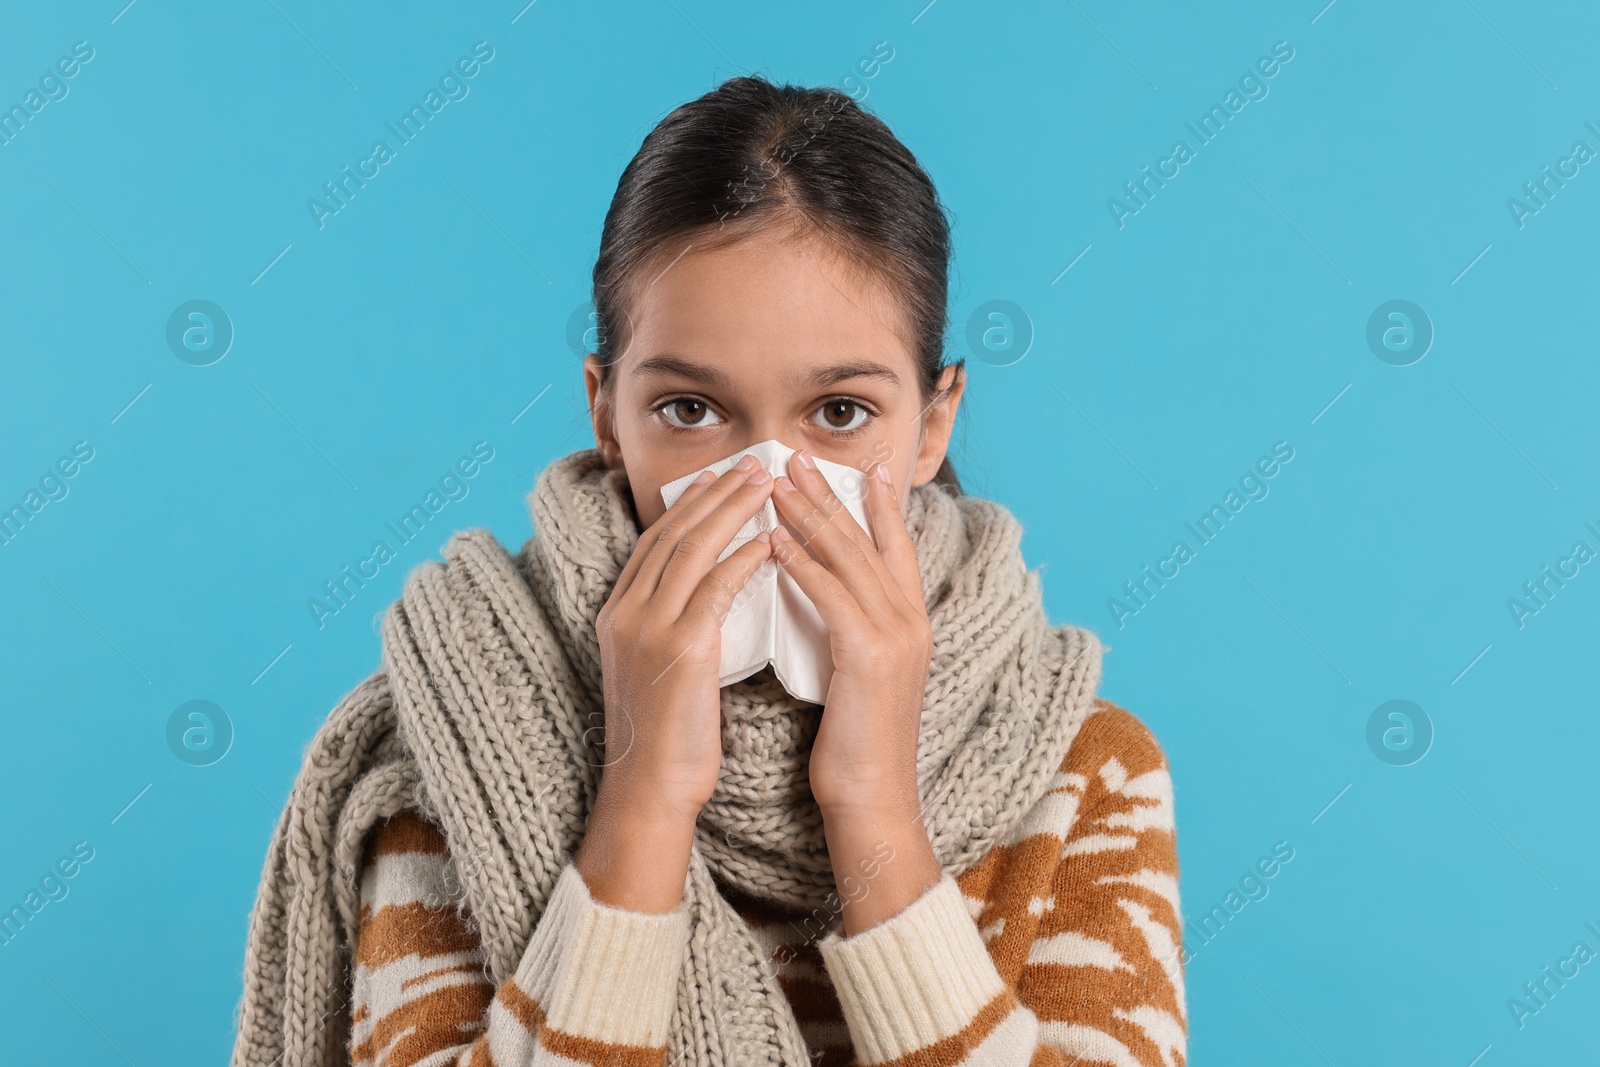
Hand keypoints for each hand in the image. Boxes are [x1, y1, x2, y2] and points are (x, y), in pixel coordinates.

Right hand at [577, 456, 774, 910]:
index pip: (656, 541)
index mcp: (618, 613)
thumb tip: (707, 597)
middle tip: (754, 463)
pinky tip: (773, 540)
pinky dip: (745, 558)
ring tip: (769, 483)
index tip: (722, 478)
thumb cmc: (666, 738)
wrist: (650, 788)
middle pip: (673, 533)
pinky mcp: (679, 648)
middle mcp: (626, 611)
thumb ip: (674, 626)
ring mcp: (648, 627)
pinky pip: (716, 587)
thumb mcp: (659, 669)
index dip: (690, 506)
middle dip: (715, 493)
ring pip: (693, 549)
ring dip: (733, 510)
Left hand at [769, 451, 931, 818]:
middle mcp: (910, 619)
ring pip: (848, 557)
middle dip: (829, 494)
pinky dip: (801, 563)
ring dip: (808, 514)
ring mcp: (895, 634)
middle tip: (795, 456)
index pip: (897, 546)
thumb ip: (850, 631)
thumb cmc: (856, 746)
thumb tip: (819, 598)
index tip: (865, 467)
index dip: (880, 504)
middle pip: (866, 539)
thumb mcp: (858, 675)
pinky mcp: (869, 654)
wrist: (872, 798)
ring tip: (775, 482)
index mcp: (911, 622)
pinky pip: (830, 594)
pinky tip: (773, 540)